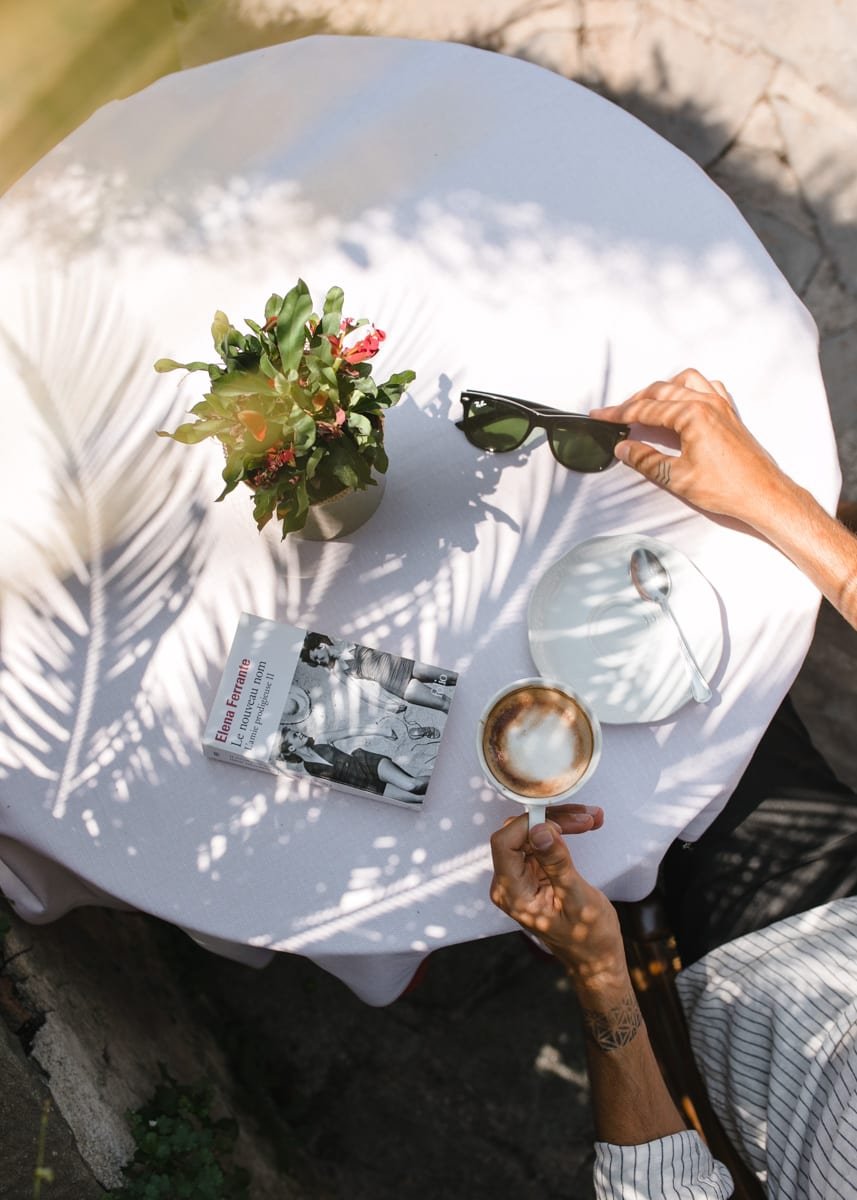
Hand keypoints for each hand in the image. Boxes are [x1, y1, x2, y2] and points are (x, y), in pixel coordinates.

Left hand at [489, 806, 625, 992]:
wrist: (596, 957)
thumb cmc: (589, 938)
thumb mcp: (577, 899)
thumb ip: (557, 863)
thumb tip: (540, 830)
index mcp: (513, 894)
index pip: (504, 843)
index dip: (529, 825)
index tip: (561, 821)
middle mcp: (509, 884)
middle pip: (518, 834)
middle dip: (552, 820)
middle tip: (586, 817)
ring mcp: (520, 877)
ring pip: (531, 834)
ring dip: (562, 822)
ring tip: (591, 819)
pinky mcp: (532, 873)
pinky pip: (541, 843)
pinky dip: (563, 832)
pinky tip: (586, 826)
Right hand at [592, 367, 784, 526]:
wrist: (764, 495)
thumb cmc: (728, 488)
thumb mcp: (676, 477)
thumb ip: (646, 460)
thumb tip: (625, 448)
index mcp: (693, 414)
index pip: (646, 409)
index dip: (619, 413)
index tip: (602, 416)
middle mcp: (708, 403)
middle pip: (662, 390)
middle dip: (635, 400)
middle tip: (616, 413)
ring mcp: (722, 406)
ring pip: (685, 381)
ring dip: (663, 389)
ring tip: (647, 403)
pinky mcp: (730, 414)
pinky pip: (709, 388)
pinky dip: (690, 389)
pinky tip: (683, 402)